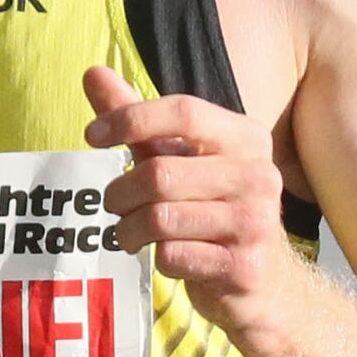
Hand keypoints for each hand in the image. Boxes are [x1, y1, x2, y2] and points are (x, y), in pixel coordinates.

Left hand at [85, 65, 294, 348]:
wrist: (264, 284)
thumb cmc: (211, 212)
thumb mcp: (177, 161)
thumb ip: (138, 122)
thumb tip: (93, 72)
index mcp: (246, 139)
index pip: (185, 111)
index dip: (131, 119)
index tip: (92, 136)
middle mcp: (259, 176)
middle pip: (160, 174)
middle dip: (120, 193)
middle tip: (113, 204)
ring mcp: (256, 224)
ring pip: (160, 219)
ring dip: (129, 230)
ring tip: (130, 233)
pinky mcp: (244, 268)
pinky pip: (173, 256)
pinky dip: (157, 258)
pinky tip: (169, 257)